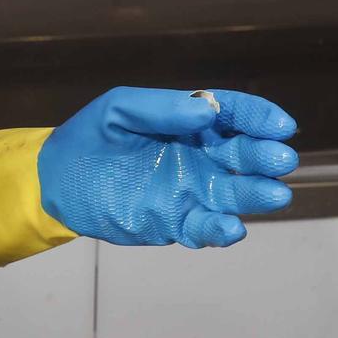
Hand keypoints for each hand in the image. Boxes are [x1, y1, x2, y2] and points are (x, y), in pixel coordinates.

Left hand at [36, 88, 297, 247]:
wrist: (56, 179)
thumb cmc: (90, 137)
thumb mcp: (119, 109)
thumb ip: (161, 108)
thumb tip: (206, 110)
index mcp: (189, 122)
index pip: (233, 116)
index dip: (259, 119)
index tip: (280, 126)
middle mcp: (200, 156)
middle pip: (243, 155)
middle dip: (265, 157)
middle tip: (281, 160)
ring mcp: (191, 191)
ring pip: (234, 194)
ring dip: (256, 194)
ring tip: (274, 194)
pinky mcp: (176, 221)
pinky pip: (205, 227)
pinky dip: (221, 230)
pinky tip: (230, 228)